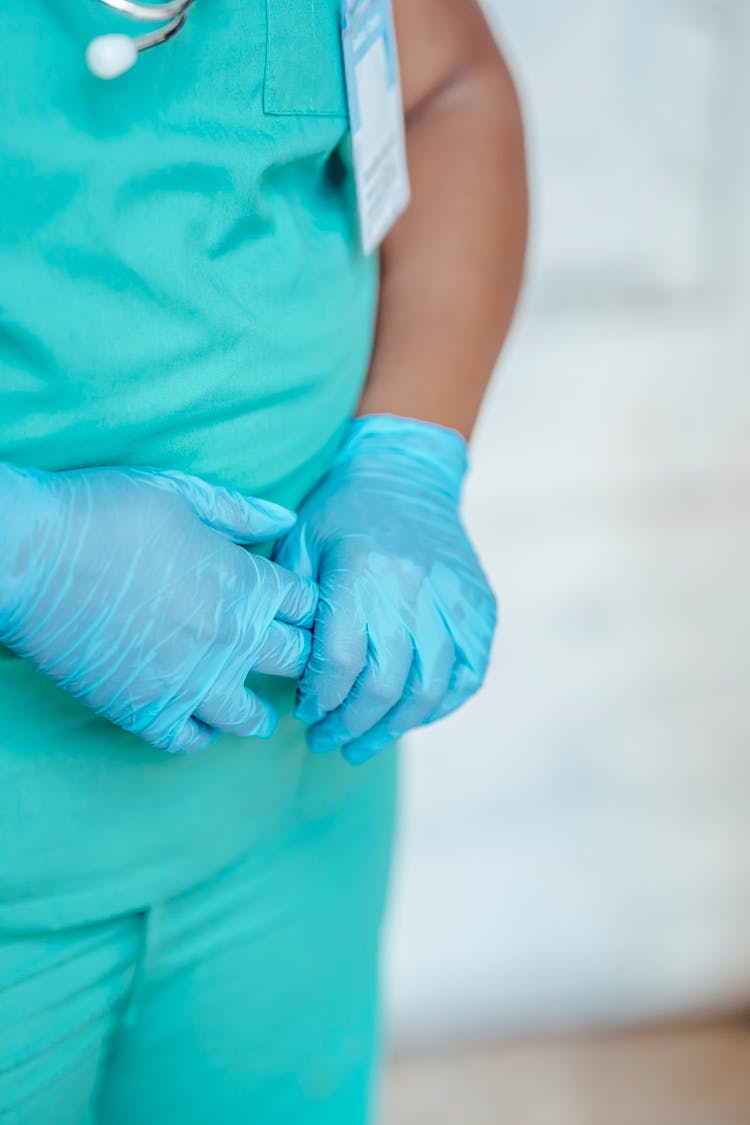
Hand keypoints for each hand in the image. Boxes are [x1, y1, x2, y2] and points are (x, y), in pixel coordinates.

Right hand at [0, 464, 317, 753]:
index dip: (304, 603)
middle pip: (298, 662)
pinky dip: (201, 734)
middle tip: (286, 658)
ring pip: (253, 718)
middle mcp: (231, 639)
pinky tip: (196, 718)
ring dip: (258, 710)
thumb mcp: (180, 492)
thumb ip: (241, 512)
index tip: (292, 607)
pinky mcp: (146, 713)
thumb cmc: (102, 511)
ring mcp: (190, 682)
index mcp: (246, 583)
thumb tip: (287, 522)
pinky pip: (193, 743)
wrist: (26, 556)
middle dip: (298, 656)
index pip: (311, 605)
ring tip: (252, 706)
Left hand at [274, 414, 495, 763]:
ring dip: (393, 728)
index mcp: (362, 568)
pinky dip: (441, 707)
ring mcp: (454, 597)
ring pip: (430, 689)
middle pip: (386, 683)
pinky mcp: (480, 606)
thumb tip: (285, 669)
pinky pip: (468, 674)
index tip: (304, 712)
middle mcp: (413, 585)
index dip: (320, 697)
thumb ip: (293, 604)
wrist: (406, 476)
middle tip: (326, 741)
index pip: (341, 658)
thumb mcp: (301, 542)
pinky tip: (410, 719)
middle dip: (350, 725)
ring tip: (362, 745)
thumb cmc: (340, 514)